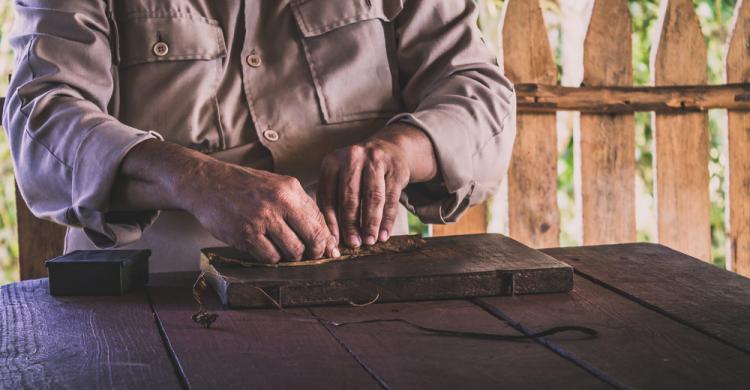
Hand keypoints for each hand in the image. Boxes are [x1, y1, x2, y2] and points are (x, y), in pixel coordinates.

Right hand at [114, 140, 337, 263]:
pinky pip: (269, 257)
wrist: (207, 183)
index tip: (328, 250)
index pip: (320, 221)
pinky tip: (264, 248)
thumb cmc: (245, 186)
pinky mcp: (245, 234)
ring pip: (292, 251)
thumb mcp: (276, 185)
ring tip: (282, 249)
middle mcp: (279, 202)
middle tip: (310, 256)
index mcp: (290, 189)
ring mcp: (262, 219)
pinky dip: (270, 257)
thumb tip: (324, 234)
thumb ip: (299, 206)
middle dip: (314, 252)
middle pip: (312, 239)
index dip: (326, 240)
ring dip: (290, 256)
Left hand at [317, 123, 437, 247]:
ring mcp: (376, 161)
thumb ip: (333, 200)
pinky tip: (384, 234)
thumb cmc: (357, 171)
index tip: (333, 241)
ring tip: (370, 241)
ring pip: (373, 198)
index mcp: (332, 162)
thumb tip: (332, 236)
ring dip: (371, 223)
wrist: (387, 148)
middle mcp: (353, 157)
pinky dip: (387, 220)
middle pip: (350, 197)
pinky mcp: (395, 168)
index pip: (328, 196)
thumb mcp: (339, 177)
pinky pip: (391, 199)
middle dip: (351, 224)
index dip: (330, 221)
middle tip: (353, 244)